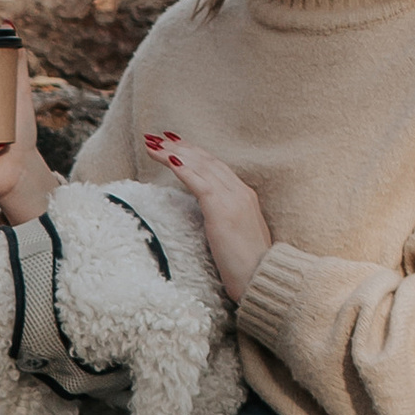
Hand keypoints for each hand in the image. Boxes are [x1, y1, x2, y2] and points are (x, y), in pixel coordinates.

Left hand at [144, 129, 270, 301]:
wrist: (261, 278)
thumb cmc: (247, 266)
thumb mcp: (234, 236)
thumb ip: (223, 220)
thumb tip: (208, 217)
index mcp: (244, 196)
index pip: (215, 167)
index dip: (194, 153)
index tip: (175, 144)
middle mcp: (239, 192)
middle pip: (207, 161)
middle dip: (181, 146)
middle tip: (157, 136)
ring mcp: (233, 199)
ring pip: (200, 167)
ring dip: (174, 153)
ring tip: (152, 143)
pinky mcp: (222, 211)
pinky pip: (199, 183)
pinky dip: (183, 168)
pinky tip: (168, 158)